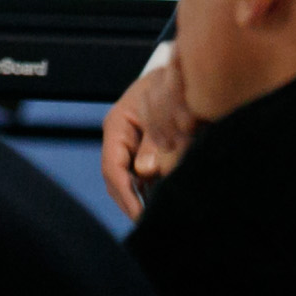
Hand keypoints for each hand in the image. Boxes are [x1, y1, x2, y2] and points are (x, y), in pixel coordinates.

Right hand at [99, 54, 198, 217]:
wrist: (182, 71)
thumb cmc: (170, 84)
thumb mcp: (162, 109)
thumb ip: (154, 141)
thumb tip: (144, 172)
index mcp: (116, 126)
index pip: (112, 168)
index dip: (125, 195)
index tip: (140, 216)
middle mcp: (120, 139)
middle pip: (118, 179)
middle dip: (132, 202)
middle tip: (150, 223)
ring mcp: (131, 146)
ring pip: (131, 180)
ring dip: (143, 197)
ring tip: (159, 216)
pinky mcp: (145, 151)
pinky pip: (144, 175)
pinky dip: (153, 188)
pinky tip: (164, 201)